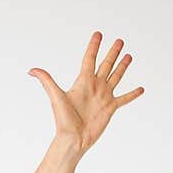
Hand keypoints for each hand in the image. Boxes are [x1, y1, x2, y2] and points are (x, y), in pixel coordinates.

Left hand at [28, 31, 143, 157]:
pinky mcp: (111, 108)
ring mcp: (104, 96)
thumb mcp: (55, 97)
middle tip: (119, 41)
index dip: (94, 46)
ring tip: (129, 56)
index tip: (98, 34)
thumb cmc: (63, 120)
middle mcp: (95, 86)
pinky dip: (133, 94)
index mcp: (83, 82)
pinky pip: (124, 99)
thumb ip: (47, 81)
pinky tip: (141, 89)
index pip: (89, 59)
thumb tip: (31, 70)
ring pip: (116, 77)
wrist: (73, 139)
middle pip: (106, 65)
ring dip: (122, 67)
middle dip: (112, 53)